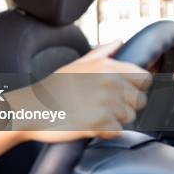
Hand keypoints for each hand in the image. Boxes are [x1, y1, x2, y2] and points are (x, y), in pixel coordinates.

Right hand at [20, 41, 151, 142]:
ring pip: (129, 118)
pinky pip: (116, 131)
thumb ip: (101, 53)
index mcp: (106, 65)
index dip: (133, 88)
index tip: (115, 94)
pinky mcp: (98, 122)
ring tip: (88, 114)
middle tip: (97, 106)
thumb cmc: (51, 90)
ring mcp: (104, 102)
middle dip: (123, 107)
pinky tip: (86, 125)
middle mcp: (108, 81)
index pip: (144, 79)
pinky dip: (103, 132)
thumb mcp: (74, 65)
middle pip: (139, 101)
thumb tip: (119, 41)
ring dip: (112, 120)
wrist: (29, 110)